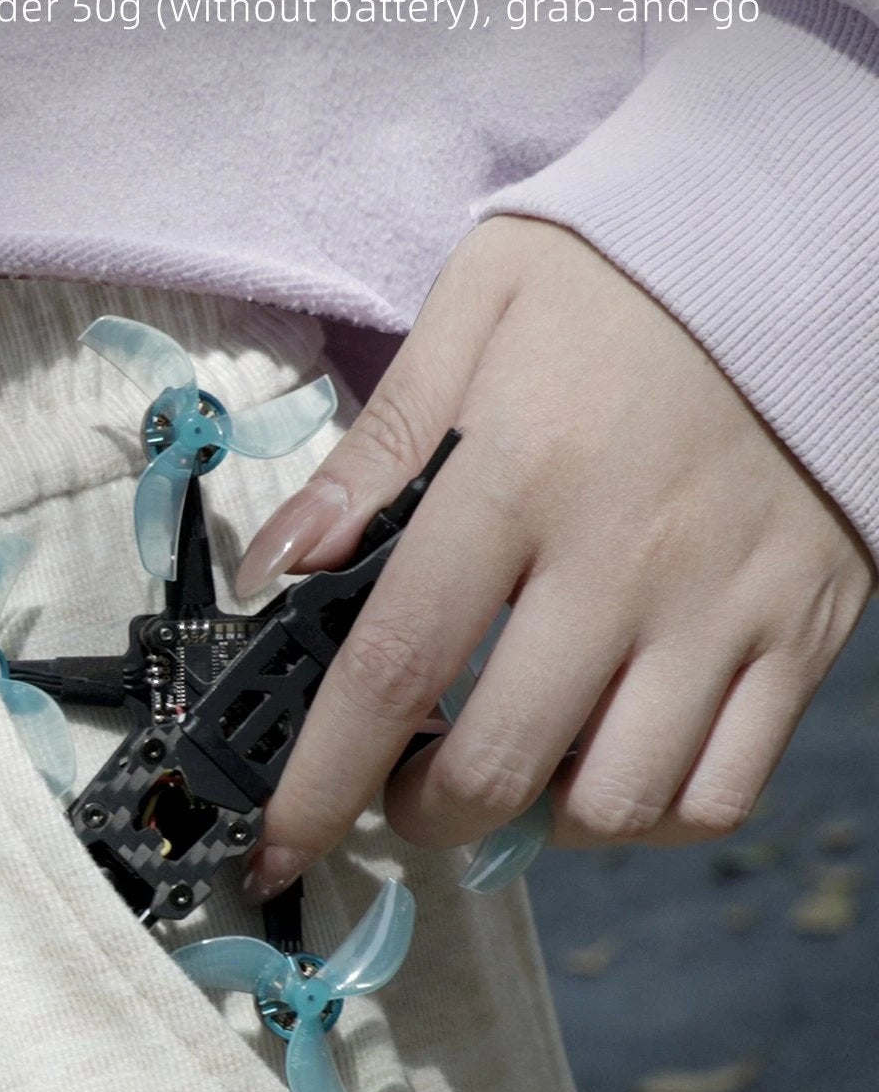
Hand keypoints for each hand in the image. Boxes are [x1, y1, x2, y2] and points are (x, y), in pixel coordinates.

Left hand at [236, 217, 874, 900]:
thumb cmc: (630, 278)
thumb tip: (276, 569)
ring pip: (617, 804)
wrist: (814, 247)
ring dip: (535, 823)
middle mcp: (625, 559)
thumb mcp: (480, 310)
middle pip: (500, 764)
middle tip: (404, 786)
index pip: (396, 663)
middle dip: (421, 813)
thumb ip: (377, 447)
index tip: (279, 843)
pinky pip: (725, 791)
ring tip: (512, 770)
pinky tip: (608, 767)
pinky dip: (650, 816)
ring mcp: (724, 608)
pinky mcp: (801, 635)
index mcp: (521, 473)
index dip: (321, 778)